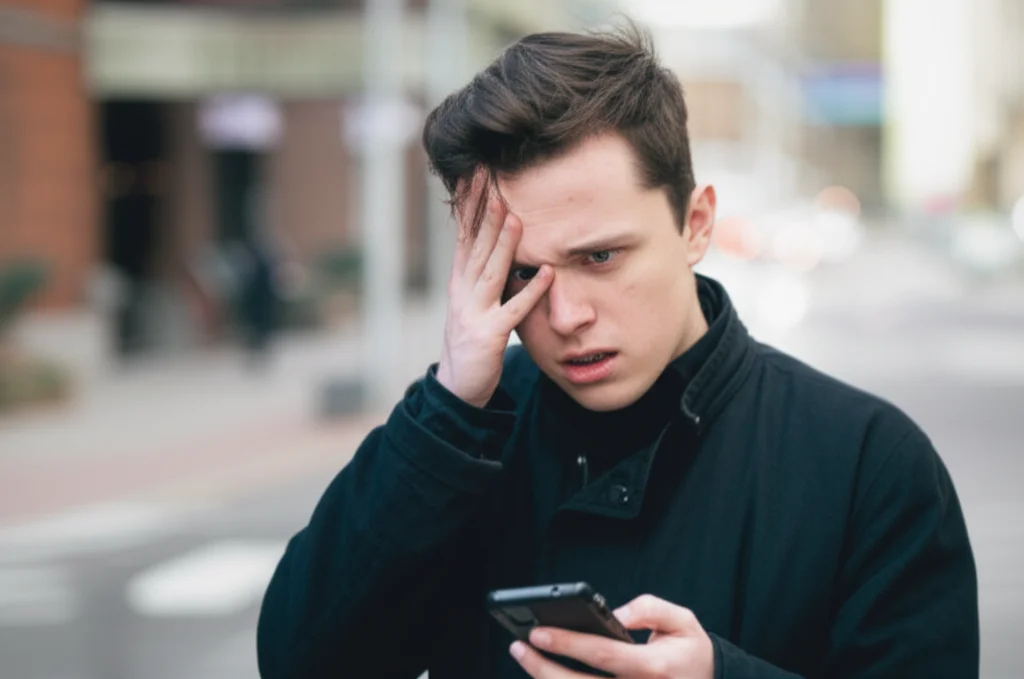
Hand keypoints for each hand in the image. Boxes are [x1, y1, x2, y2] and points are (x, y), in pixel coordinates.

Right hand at [436, 173, 552, 407]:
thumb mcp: (470, 301)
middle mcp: (462, 293)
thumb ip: (480, 272)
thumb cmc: (471, 340)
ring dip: (503, 245)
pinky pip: (514, 310)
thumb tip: (492, 239)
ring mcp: (474, 314)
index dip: (468, 206)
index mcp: (459, 282)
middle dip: (483, 213)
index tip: (473, 176)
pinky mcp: (489, 336)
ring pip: (490, 272)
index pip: (464, 236)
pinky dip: (532, 292)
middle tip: (491, 180)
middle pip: (475, 247)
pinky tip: (548, 274)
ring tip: (515, 218)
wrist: (457, 386)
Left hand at [510, 595, 713, 678]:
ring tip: (527, 657)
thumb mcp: (682, 620)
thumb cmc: (692, 653)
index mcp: (653, 668)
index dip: (567, 644)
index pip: (602, 656)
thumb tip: (613, 614)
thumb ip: (648, 609)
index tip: (539, 631)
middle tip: (520, 646)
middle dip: (543, 667)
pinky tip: (547, 673)